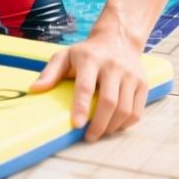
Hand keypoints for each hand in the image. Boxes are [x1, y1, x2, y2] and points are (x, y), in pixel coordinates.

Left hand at [29, 29, 148, 140]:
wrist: (117, 40)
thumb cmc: (85, 53)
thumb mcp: (64, 56)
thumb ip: (50, 73)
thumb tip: (34, 89)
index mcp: (89, 59)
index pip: (85, 86)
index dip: (81, 107)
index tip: (76, 125)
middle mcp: (112, 66)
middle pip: (109, 102)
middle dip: (99, 124)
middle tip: (88, 137)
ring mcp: (130, 75)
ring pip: (125, 109)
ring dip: (112, 127)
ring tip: (100, 133)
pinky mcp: (143, 83)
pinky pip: (137, 111)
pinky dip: (126, 124)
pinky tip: (114, 126)